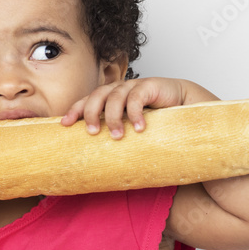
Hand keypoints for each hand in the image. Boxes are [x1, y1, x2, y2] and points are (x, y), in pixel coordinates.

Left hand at [60, 78, 217, 138]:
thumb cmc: (154, 119)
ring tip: (118, 136)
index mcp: (109, 98)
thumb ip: (116, 136)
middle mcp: (118, 90)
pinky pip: (137, 97)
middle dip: (91, 114)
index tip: (65, 124)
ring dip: (114, 117)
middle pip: (96, 96)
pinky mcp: (150, 86)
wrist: (183, 105)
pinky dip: (135, 113)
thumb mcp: (129, 129)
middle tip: (93, 133)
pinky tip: (139, 128)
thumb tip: (96, 163)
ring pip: (115, 96)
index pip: (86, 101)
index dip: (75, 110)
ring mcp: (133, 86)